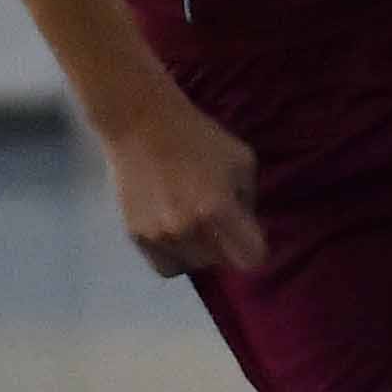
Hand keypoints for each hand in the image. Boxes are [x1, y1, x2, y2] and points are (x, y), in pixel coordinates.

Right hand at [96, 89, 268, 275]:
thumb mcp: (242, 161)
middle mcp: (188, 229)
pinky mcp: (137, 237)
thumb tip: (246, 228)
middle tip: (218, 221)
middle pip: (221, 262)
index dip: (254, 249)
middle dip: (226, 245)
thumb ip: (248, 200)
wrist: (140, 125)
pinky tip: (177, 233)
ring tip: (194, 225)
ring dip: (199, 251)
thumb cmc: (198, 138)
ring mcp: (160, 236)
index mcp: (218, 209)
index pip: (251, 258)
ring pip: (193, 266)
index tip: (249, 236)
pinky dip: (176, 255)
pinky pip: (165, 265)